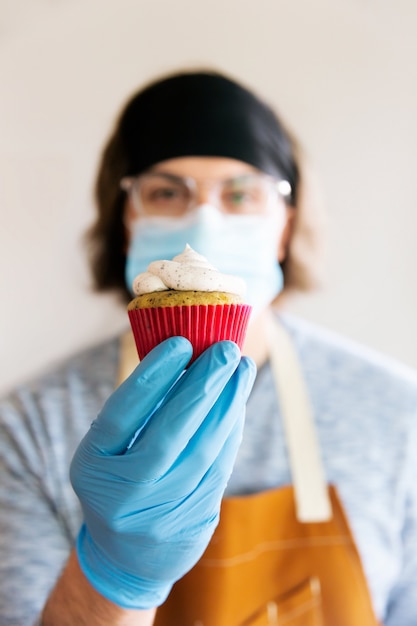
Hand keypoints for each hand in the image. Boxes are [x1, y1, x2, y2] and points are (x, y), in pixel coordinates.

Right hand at [70, 337, 255, 609]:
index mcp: (93, 467)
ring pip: (204, 450)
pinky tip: (238, 403)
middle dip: (203, 386)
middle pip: (170, 433)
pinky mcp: (194, 522)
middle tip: (227, 349)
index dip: (153, 376)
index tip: (181, 342)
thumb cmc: (118, 482)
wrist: (127, 555)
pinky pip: (220, 467)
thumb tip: (185, 356)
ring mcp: (160, 514)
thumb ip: (138, 411)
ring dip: (228, 404)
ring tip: (242, 370)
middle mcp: (124, 495)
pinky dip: (231, 430)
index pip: (122, 414)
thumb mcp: (109, 450)